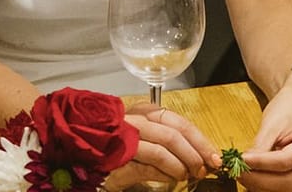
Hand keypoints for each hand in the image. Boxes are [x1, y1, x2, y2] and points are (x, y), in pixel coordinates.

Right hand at [102, 103, 216, 189]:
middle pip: (173, 129)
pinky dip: (166, 171)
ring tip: (190, 174)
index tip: (213, 154)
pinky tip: (173, 178)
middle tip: (208, 167)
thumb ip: (166, 148)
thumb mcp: (142, 146)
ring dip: (183, 162)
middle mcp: (132, 118)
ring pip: (164, 143)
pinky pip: (149, 162)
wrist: (78, 163)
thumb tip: (196, 159)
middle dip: (196, 150)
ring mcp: (123, 135)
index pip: (176, 120)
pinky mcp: (117, 155)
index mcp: (140, 111)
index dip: (199, 138)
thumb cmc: (112, 153)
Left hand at [240, 76, 291, 191]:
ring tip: (245, 173)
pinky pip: (288, 184)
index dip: (260, 164)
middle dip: (260, 180)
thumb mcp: (272, 122)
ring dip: (264, 184)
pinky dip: (271, 183)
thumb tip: (245, 164)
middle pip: (288, 181)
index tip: (241, 160)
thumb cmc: (290, 106)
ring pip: (288, 187)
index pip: (284, 162)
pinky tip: (256, 175)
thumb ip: (260, 146)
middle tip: (239, 172)